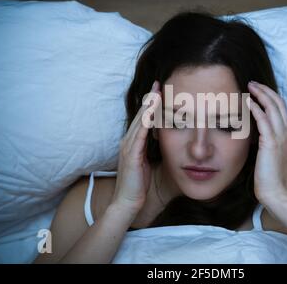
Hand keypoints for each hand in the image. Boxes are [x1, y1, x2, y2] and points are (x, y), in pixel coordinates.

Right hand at [111, 80, 160, 211]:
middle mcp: (128, 141)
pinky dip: (146, 122)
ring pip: (140, 122)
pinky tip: (152, 113)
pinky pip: (140, 135)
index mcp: (132, 142)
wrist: (127, 202)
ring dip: (149, 106)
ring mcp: (128, 147)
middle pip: (140, 115)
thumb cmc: (138, 184)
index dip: (150, 104)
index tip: (159, 91)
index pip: (143, 119)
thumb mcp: (145, 162)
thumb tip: (158, 139)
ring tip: (157, 92)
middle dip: (150, 99)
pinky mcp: (132, 155)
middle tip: (158, 83)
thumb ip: (148, 149)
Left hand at [246, 81, 286, 203]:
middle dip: (265, 90)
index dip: (270, 96)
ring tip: (249, 86)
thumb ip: (268, 142)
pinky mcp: (271, 143)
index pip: (281, 108)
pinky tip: (248, 101)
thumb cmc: (272, 177)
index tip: (258, 90)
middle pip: (279, 103)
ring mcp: (281, 137)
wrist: (278, 193)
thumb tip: (256, 134)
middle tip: (252, 83)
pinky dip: (256, 108)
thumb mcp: (271, 155)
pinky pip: (264, 119)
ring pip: (272, 107)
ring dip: (260, 94)